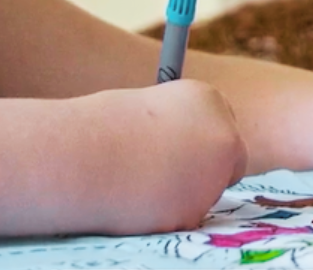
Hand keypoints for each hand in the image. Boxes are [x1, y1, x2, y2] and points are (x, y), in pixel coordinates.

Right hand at [88, 80, 247, 234]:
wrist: (82, 155)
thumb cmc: (101, 127)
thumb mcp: (146, 109)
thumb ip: (176, 127)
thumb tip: (184, 150)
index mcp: (207, 98)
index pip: (221, 125)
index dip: (199, 140)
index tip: (179, 147)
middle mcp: (222, 135)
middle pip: (231, 160)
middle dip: (208, 169)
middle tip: (169, 171)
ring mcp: (214, 176)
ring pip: (206, 191)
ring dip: (183, 192)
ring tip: (139, 179)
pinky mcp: (196, 211)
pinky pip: (185, 215)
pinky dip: (167, 213)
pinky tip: (138, 200)